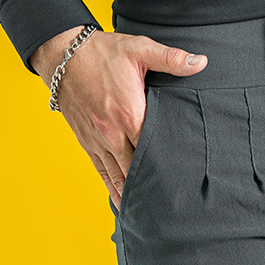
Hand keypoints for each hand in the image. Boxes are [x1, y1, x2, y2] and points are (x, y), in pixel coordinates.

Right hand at [31, 27, 207, 209]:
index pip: (155, 150)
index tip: (186, 182)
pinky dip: (114, 190)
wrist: (62, 53)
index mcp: (130, 115)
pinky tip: (125, 205)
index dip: (170, 167)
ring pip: (120, 178)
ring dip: (135, 196)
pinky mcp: (87, 143)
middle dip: (155, 188)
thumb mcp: (139, 49)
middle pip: (139, 170)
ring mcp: (99, 142)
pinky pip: (102, 173)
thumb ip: (171, 58)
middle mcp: (114, 134)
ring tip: (154, 215)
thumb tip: (201, 62)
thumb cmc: (102, 51)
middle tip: (175, 207)